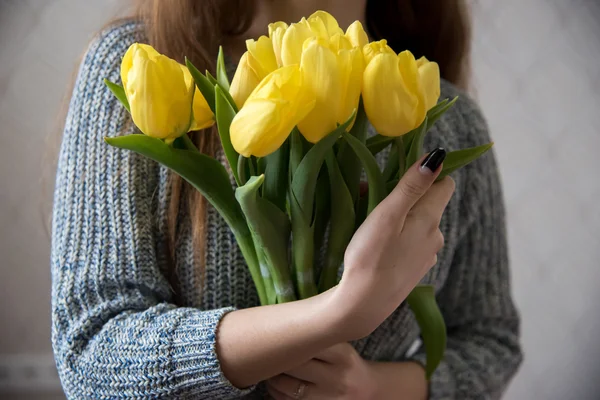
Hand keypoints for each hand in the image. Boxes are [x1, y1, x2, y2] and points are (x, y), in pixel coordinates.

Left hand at [266, 343, 376, 398]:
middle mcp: (336, 377)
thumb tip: (282, 325)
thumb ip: (319, 337)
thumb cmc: (346, 363)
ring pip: (289, 387)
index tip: (276, 333)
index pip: (308, 343)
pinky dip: (276, 393)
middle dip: (277, 358)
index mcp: (342, 354)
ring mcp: (328, 398)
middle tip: (268, 351)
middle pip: (296, 365)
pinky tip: (275, 385)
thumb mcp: (341, 347)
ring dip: (273, 378)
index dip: (287, 338)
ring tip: (269, 370)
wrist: (367, 391)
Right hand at [334, 149, 454, 340]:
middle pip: (428, 203)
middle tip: (370, 196)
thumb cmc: (371, 256)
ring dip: (399, 216)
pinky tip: (376, 244)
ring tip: (368, 221)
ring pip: (417, 223)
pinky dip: (397, 235)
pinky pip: (410, 242)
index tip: (398, 175)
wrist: (362, 304)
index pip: (445, 183)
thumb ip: (412, 185)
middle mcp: (435, 237)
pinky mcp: (414, 270)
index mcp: (431, 219)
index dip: (425, 174)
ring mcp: (426, 256)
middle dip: (404, 194)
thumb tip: (438, 156)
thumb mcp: (388, 214)